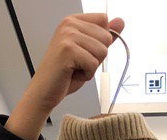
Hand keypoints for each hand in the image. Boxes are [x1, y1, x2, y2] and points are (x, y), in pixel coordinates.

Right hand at [6, 14, 124, 139]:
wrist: (44, 91)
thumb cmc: (64, 74)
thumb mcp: (89, 52)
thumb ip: (103, 36)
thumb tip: (121, 21)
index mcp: (74, 20)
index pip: (104, 20)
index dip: (101, 41)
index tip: (84, 51)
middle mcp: (69, 24)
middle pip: (106, 37)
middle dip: (97, 56)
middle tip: (78, 63)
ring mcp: (67, 35)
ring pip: (102, 51)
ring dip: (92, 67)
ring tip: (75, 69)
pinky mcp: (68, 50)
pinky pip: (93, 64)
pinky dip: (86, 75)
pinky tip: (72, 74)